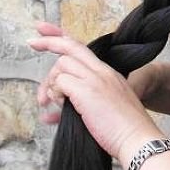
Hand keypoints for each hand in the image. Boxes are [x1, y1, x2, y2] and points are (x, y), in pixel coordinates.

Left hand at [28, 21, 163, 160]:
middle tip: (31, 42)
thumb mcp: (104, 111)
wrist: (138, 140)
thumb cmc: (123, 133)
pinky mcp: (87, 90)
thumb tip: (50, 115)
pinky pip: (60, 81)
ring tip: (54, 101)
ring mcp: (96, 79)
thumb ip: (79, 106)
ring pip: (63, 63)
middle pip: (71, 46)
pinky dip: (55, 93)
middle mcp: (103, 71)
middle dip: (48, 41)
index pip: (83, 47)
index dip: (62, 36)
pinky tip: (59, 105)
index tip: (43, 29)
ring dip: (52, 82)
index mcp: (109, 74)